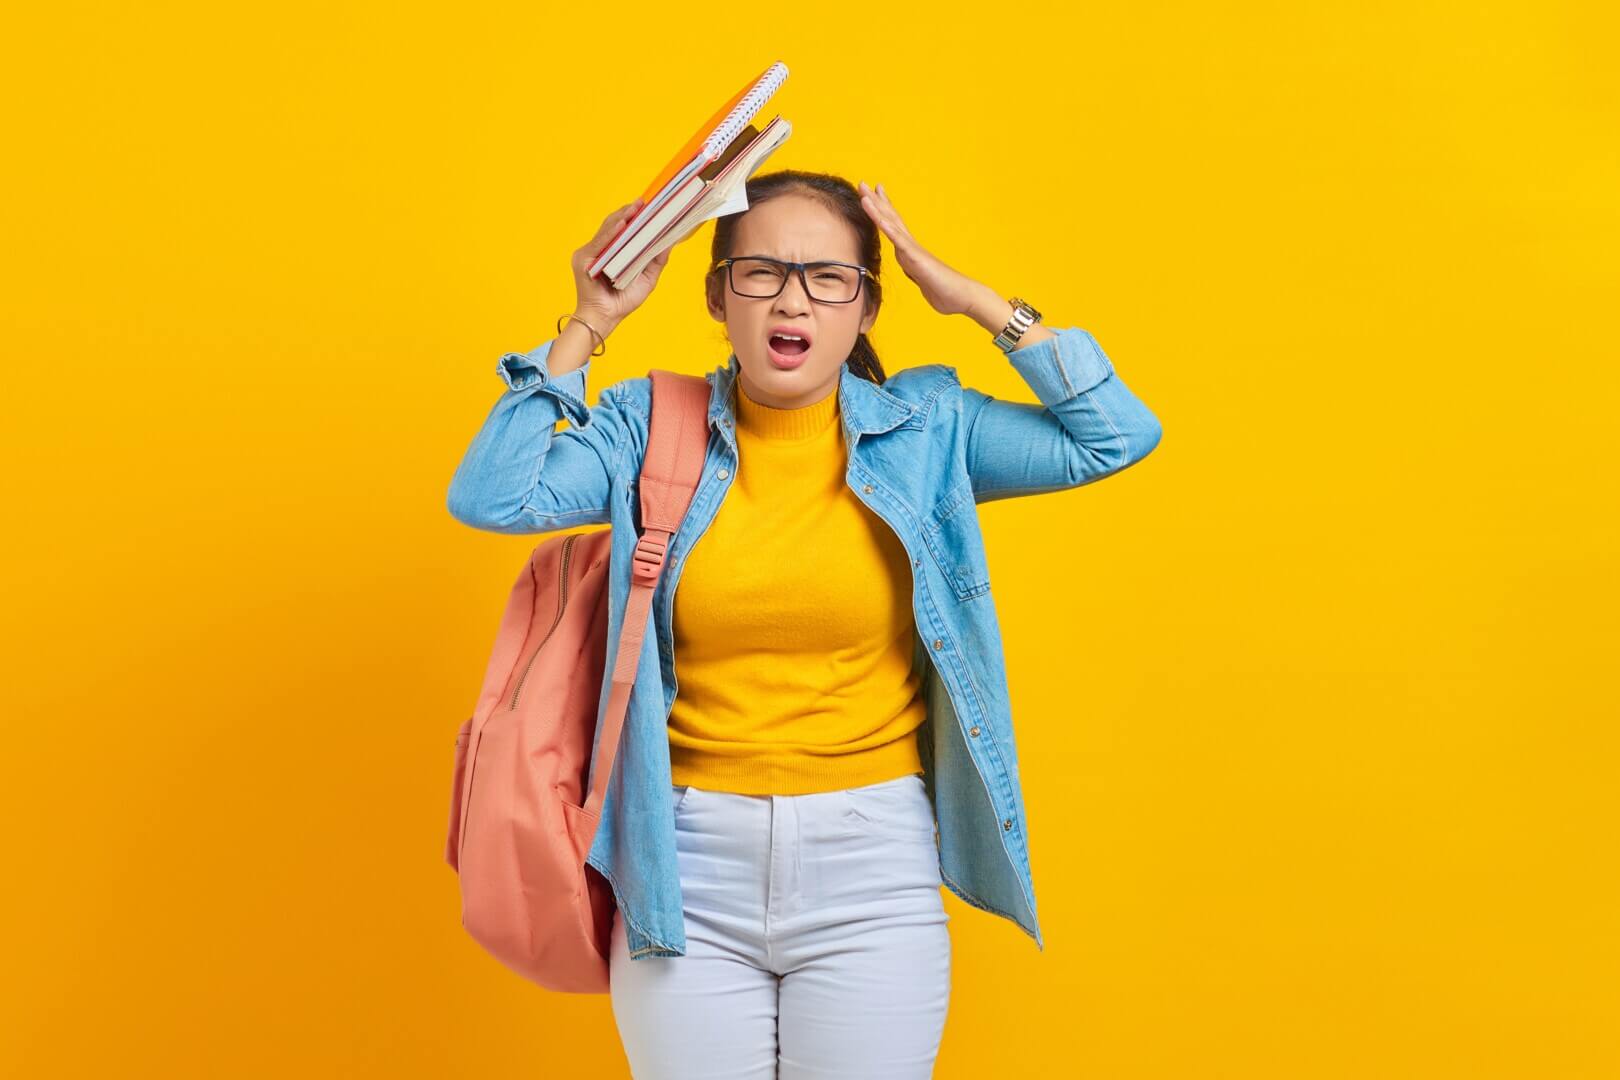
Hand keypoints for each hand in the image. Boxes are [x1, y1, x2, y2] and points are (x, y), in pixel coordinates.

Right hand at [570, 197, 672, 333]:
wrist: (606, 319)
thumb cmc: (623, 301)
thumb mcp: (647, 278)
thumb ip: (656, 259)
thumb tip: (670, 241)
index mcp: (612, 252)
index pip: (623, 230)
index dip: (635, 217)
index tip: (650, 206)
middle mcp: (599, 250)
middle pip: (614, 225)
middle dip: (629, 213)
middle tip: (644, 202)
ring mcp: (589, 253)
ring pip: (607, 230)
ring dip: (622, 217)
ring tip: (635, 208)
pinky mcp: (583, 259)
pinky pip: (599, 242)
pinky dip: (611, 232)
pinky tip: (622, 224)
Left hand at [857, 181, 982, 316]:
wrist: (962, 297)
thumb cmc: (944, 291)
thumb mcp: (922, 280)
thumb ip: (915, 272)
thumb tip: (912, 270)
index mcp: (910, 252)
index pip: (894, 226)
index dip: (883, 209)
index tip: (873, 195)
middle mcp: (910, 246)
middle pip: (890, 218)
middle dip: (876, 201)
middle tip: (863, 184)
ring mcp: (913, 250)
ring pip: (892, 224)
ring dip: (877, 208)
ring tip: (865, 192)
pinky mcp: (916, 258)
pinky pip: (899, 241)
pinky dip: (888, 228)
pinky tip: (879, 218)